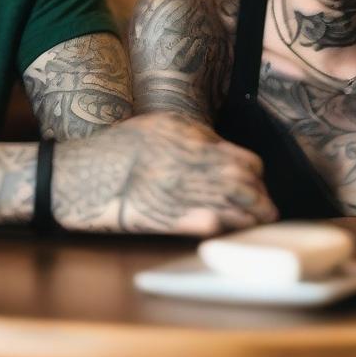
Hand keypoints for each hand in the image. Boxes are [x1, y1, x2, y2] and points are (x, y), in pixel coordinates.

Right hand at [52, 112, 278, 235]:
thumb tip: (221, 150)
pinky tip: (233, 229)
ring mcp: (181, 191)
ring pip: (232, 206)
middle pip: (243, 184)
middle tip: (269, 209)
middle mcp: (190, 163)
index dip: (256, 174)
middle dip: (261, 198)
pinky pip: (209, 223)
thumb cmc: (120, 148)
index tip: (257, 181)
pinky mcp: (170, 217)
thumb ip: (194, 135)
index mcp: (191, 138)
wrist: (86, 174)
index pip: (243, 159)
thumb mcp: (160, 127)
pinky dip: (226, 227)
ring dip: (250, 216)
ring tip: (259, 222)